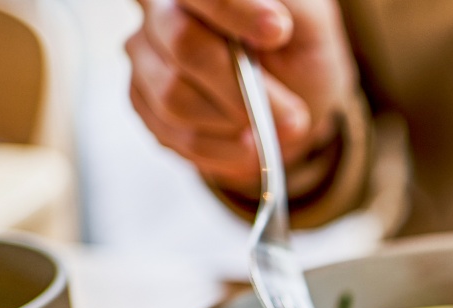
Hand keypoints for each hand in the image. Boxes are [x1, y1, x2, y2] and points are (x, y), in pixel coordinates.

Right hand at [125, 0, 356, 198]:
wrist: (289, 97)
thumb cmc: (296, 52)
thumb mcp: (309, 25)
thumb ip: (291, 12)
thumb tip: (272, 23)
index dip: (234, 11)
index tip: (278, 32)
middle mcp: (160, 11)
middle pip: (184, 45)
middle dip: (242, 88)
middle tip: (292, 115)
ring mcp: (145, 56)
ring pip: (176, 98)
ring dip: (235, 123)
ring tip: (274, 128)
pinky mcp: (143, 101)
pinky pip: (175, 134)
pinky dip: (223, 149)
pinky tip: (249, 144)